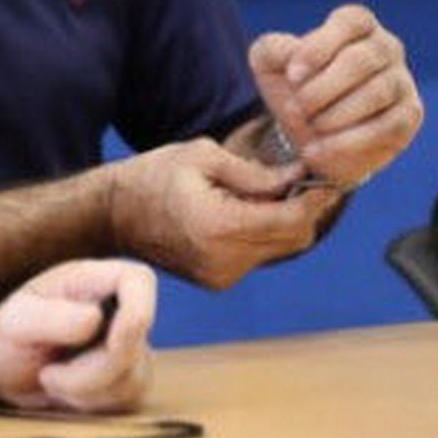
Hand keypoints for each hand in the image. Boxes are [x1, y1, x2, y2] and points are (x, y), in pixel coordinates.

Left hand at [0, 259, 155, 412]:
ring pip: (134, 377)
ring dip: (87, 390)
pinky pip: (126, 399)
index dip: (137, 312)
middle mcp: (116, 307)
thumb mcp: (14, 324)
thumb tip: (95, 318)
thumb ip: (49, 318)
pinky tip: (65, 391)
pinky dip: (91, 402)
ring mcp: (127, 343)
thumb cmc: (6, 338)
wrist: (3, 373)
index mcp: (91, 279)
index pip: (139, 280)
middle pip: (138, 339)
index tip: (110, 343)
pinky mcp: (127, 377)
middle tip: (48, 375)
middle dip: (94, 370)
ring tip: (51, 378)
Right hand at [109, 138, 337, 288]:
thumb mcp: (203, 157)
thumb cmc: (153, 176)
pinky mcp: (218, 281)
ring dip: (283, 222)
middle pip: (294, 238)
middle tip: (297, 180)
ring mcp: (222, 276)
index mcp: (220, 226)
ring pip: (280, 248)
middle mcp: (225, 259)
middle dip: (302, 208)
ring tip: (263, 193)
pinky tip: (243, 212)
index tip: (325, 176)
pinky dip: (262, 234)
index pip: (293, 219)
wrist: (111, 215)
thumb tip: (300, 177)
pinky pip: (259, 256)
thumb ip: (256, 172)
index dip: (315, 197)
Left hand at [249, 4, 423, 187]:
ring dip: (335, 115)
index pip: (350, 21)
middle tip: (297, 108)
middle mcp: (386, 46)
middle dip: (322, 89)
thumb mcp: (271, 64)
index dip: (319, 48)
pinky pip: (387, 127)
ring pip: (377, 93)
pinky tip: (318, 151)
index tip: (292, 76)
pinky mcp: (409, 115)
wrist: (311, 134)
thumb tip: (293, 54)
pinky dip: (348, 142)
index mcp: (356, 24)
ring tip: (310, 126)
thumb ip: (273, 49)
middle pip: (361, 60)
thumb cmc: (295, 88)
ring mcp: (401, 80)